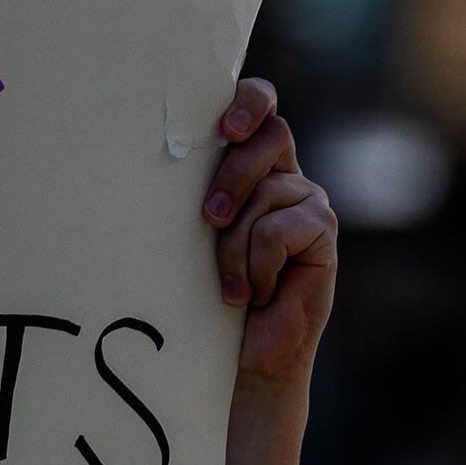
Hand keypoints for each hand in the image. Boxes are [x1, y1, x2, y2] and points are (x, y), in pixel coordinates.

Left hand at [200, 79, 334, 464]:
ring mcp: (308, 207)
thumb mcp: (187, 238)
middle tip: (207, 217)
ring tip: (227, 284)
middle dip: (235, 169)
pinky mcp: (322, 240)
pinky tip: (251, 295)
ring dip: (236, 239)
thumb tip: (144, 151)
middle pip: (271, 134)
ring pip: (271, 188)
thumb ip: (189, 193)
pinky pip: (286, 226)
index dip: (247, 100)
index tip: (221, 124)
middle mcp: (284, 179)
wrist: (236, 365)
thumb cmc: (197, 299)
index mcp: (250, 167)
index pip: (258, 107)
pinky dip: (259, 260)